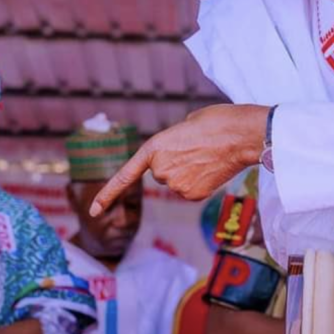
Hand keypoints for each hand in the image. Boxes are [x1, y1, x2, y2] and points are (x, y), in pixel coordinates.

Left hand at [91, 104, 268, 215]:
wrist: (240, 135)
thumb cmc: (215, 122)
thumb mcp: (185, 125)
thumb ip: (172, 143)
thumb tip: (179, 156)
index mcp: (153, 148)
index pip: (125, 176)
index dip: (108, 194)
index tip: (93, 211)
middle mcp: (160, 170)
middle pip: (162, 173)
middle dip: (176, 163)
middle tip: (195, 148)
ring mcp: (176, 186)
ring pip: (178, 182)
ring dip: (189, 172)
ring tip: (206, 156)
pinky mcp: (192, 195)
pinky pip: (191, 191)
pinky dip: (200, 182)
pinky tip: (211, 169)